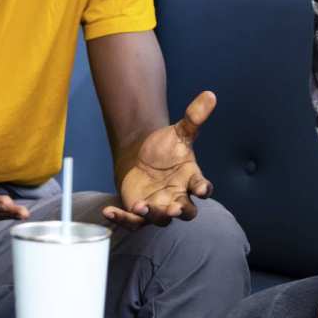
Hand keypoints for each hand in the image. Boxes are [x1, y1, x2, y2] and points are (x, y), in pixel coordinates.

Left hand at [108, 91, 215, 228]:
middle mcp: (177, 196)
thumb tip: (210, 94)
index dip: (203, 190)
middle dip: (180, 212)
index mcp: (191, 179)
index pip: (202, 187)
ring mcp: (158, 206)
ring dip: (151, 215)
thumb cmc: (166, 147)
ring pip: (159, 219)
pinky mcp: (138, 211)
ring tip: (140, 206)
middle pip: (185, 211)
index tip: (202, 189)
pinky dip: (120, 219)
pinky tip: (107, 211)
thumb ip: (195, 116)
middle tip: (175, 209)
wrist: (142, 155)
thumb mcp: (180, 130)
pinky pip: (131, 222)